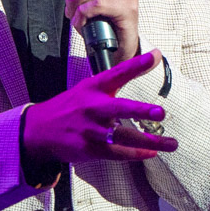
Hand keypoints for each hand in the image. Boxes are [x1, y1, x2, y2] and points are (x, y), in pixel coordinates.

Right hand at [21, 49, 176, 163]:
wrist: (39, 130)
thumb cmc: (72, 106)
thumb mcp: (92, 86)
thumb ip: (121, 74)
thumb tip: (153, 58)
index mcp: (94, 88)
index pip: (117, 72)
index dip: (137, 64)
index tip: (156, 56)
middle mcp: (93, 107)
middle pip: (118, 108)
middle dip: (140, 111)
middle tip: (160, 113)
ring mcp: (90, 130)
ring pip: (123, 137)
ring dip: (148, 142)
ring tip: (170, 144)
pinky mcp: (89, 149)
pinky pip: (116, 153)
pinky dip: (135, 154)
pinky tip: (151, 153)